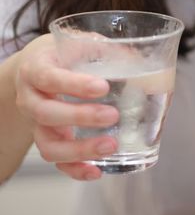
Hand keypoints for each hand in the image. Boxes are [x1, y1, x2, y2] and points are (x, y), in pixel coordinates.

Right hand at [14, 34, 118, 180]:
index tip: (103, 88)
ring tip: (111, 145)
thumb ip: (108, 49)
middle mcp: (31, 98)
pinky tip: (97, 172)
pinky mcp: (47, 139)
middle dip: (81, 117)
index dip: (75, 85)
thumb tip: (143, 59)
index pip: (50, 78)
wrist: (39, 67)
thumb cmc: (66, 53)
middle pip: (47, 114)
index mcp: (37, 69)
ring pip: (48, 144)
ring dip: (79, 150)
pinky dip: (75, 169)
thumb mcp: (82, 42)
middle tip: (113, 115)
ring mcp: (36, 123)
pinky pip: (56, 161)